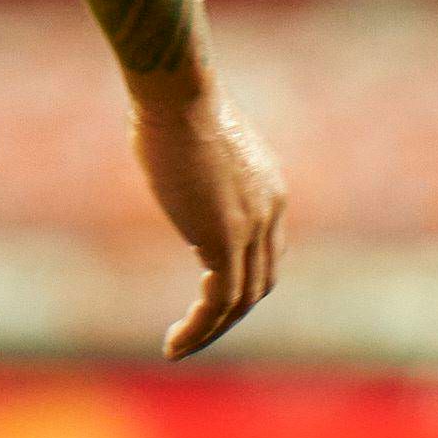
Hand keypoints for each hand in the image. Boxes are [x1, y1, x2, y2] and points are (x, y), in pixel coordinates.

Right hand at [127, 68, 287, 360]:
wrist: (178, 91)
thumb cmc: (170, 100)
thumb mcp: (190, 140)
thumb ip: (191, 167)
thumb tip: (167, 159)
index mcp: (268, 185)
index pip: (267, 248)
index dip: (241, 275)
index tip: (206, 291)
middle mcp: (271, 209)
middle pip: (262, 279)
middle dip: (231, 310)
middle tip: (198, 329)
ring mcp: (253, 226)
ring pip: (243, 299)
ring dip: (212, 330)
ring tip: (179, 347)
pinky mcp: (226, 239)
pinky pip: (219, 301)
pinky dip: (200, 328)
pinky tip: (175, 342)